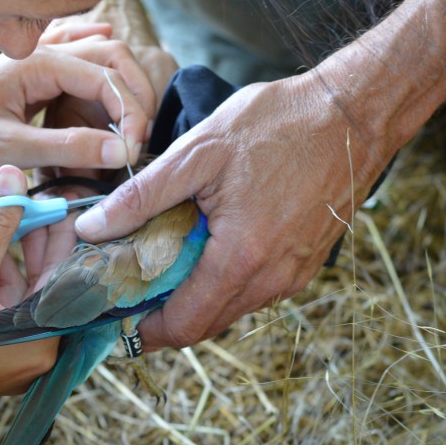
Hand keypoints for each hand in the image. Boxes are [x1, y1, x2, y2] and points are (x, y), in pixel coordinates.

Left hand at [0, 36, 156, 190]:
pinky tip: (106, 110)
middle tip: (143, 136)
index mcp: (32, 63)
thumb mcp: (7, 149)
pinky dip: (98, 93)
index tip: (135, 148)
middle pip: (108, 57)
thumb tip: (122, 150)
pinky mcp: (29, 93)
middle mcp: (36, 58)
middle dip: (133, 94)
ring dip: (119, 93)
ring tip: (132, 131)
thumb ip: (67, 147)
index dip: (128, 109)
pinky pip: (75, 83)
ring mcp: (33, 73)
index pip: (103, 74)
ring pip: (95, 67)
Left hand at [74, 71, 395, 349]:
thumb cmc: (278, 124)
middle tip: (134, 286)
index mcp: (240, 257)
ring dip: (195, 297)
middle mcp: (271, 279)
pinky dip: (225, 282)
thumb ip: (141, 197)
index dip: (145, 331)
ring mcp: (294, 275)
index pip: (184, 325)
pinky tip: (209, 248)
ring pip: (231, 309)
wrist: (354, 114)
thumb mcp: (198, 152)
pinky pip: (256, 291)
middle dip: (165, 315)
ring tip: (166, 262)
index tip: (117, 314)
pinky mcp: (305, 264)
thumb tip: (91, 228)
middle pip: (206, 325)